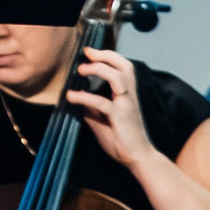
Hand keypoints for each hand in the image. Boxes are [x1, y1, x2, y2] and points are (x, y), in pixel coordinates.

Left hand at [63, 48, 153, 170]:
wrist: (139, 158)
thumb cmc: (122, 139)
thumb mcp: (102, 120)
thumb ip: (91, 109)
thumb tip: (76, 101)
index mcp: (126, 95)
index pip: (123, 68)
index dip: (108, 56)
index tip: (90, 52)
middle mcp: (129, 96)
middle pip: (125, 67)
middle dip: (106, 55)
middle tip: (87, 53)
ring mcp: (126, 105)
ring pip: (118, 78)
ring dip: (98, 70)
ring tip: (81, 70)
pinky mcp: (120, 117)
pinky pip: (101, 102)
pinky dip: (84, 96)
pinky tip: (71, 96)